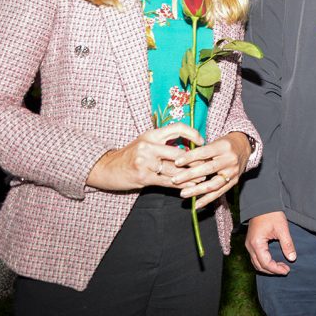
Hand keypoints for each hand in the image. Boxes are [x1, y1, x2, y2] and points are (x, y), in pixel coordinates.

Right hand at [85, 123, 200, 191]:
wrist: (107, 168)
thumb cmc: (129, 155)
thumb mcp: (145, 142)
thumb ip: (163, 143)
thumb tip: (188, 146)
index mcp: (151, 135)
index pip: (176, 128)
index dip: (192, 133)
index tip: (202, 140)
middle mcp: (149, 146)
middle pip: (179, 153)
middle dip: (196, 161)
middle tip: (208, 165)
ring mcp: (145, 162)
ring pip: (175, 170)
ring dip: (191, 176)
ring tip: (203, 178)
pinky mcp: (143, 177)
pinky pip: (167, 182)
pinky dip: (180, 185)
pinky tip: (190, 187)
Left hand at [172, 132, 251, 208]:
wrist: (244, 147)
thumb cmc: (224, 144)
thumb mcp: (214, 142)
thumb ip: (201, 151)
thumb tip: (181, 160)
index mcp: (223, 147)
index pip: (204, 152)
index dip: (190, 157)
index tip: (176, 162)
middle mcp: (230, 160)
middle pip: (209, 169)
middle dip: (190, 175)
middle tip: (175, 180)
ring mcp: (233, 172)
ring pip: (214, 184)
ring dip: (197, 190)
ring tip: (183, 193)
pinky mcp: (234, 182)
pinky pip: (219, 192)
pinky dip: (207, 199)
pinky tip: (196, 204)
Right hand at [245, 211, 295, 274]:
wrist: (262, 203)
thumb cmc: (272, 214)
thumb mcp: (282, 229)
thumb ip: (287, 244)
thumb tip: (292, 258)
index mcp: (257, 244)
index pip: (266, 263)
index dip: (277, 269)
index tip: (287, 270)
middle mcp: (250, 246)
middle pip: (259, 266)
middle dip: (272, 270)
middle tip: (285, 269)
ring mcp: (249, 245)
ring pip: (256, 263)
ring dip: (268, 267)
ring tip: (281, 266)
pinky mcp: (251, 242)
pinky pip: (255, 257)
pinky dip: (264, 262)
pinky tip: (274, 260)